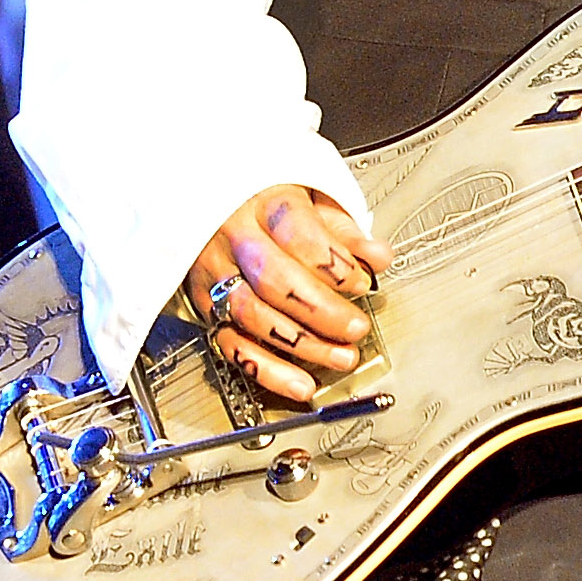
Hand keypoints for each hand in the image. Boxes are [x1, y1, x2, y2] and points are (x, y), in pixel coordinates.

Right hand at [194, 184, 390, 404]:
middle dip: (323, 311)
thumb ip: (344, 230)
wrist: (203, 200)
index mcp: (262, 203)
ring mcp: (214, 274)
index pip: (300, 237)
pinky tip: (299, 383)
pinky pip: (231, 345)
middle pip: (276, 281)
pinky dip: (267, 371)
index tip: (363, 282)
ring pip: (254, 316)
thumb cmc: (263, 201)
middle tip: (356, 328)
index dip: (337, 267)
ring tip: (341, 356)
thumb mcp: (307, 198)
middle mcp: (233, 238)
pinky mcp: (205, 307)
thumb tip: (378, 256)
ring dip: (303, 345)